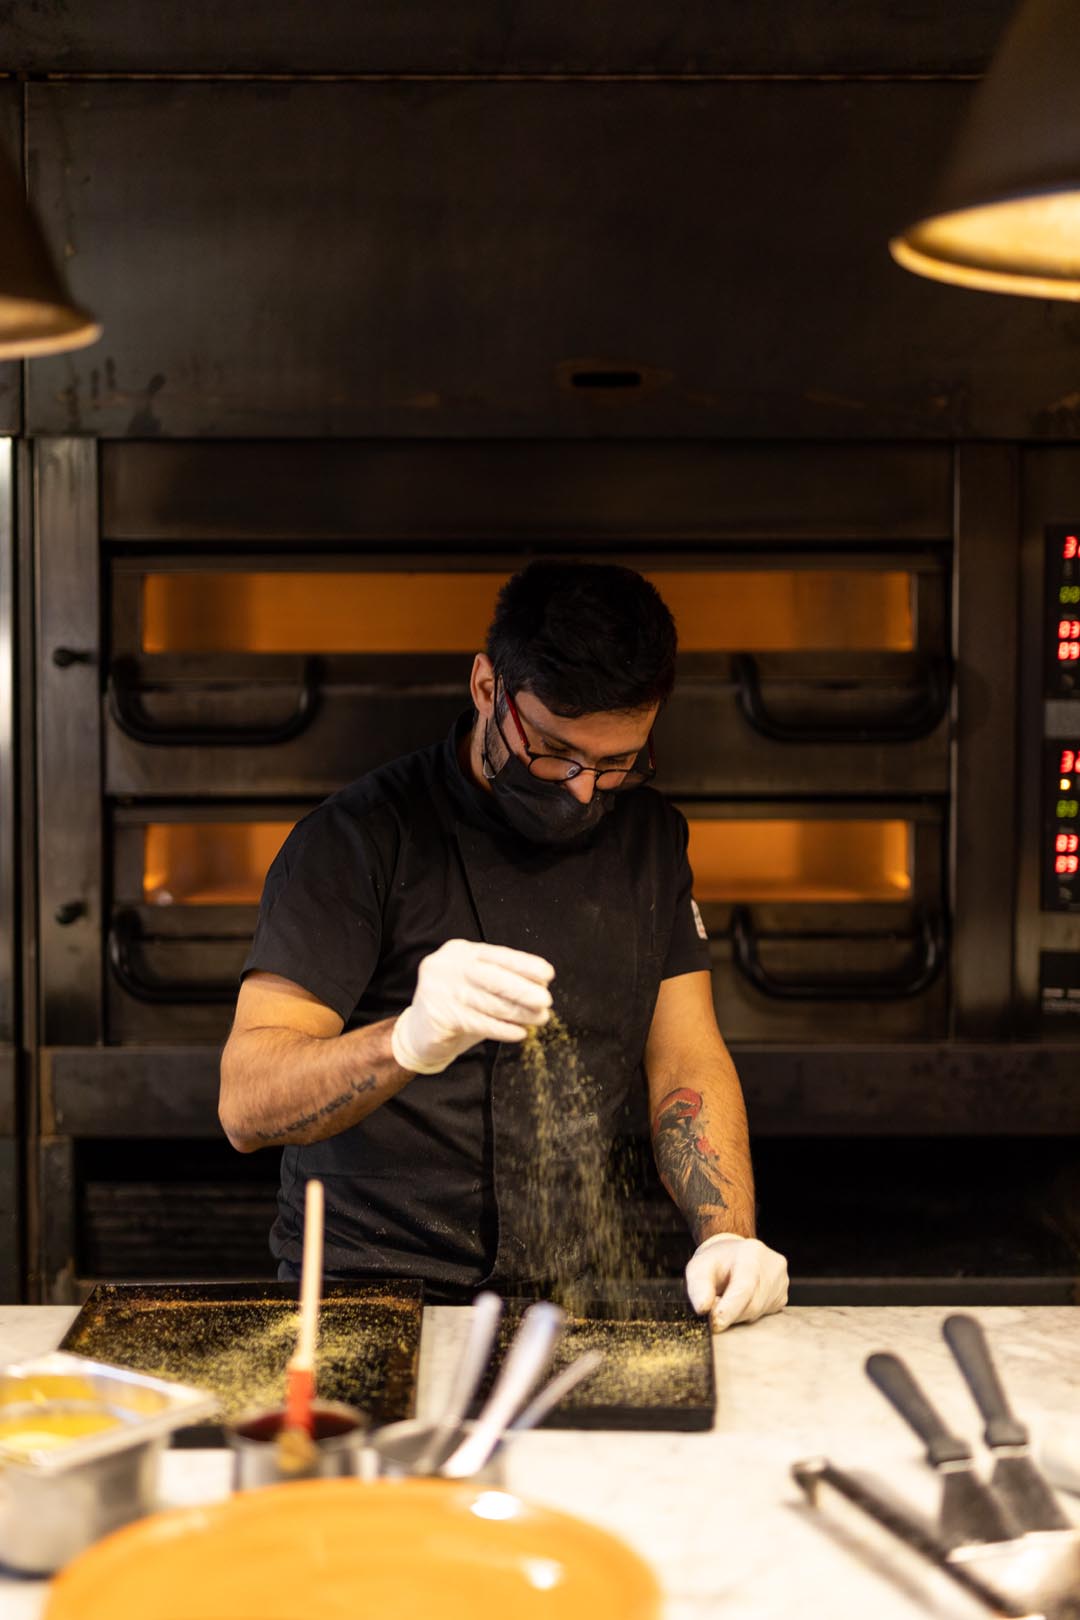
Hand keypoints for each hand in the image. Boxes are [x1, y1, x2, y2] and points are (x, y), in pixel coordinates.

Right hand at [391, 938, 554, 1074]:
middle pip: (492, 977)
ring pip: (488, 1002)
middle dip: (523, 989)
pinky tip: (519, 1032)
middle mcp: (446, 966)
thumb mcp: (477, 984)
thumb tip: (540, 986)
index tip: (548, 974)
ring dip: (519, 1012)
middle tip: (546, 1000)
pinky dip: (503, 1028)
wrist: (418, 1032)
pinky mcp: (437, 1015)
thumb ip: (502, 981)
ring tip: (540, 1018)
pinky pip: (479, 1022)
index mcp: (460, 951)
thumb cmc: (457, 1005)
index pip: (497, 955)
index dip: (524, 964)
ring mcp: (439, 990)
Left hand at [685, 1233, 788, 1331]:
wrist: (733, 1255)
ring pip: (757, 1313)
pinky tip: (742, 1300)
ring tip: (728, 1298)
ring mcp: (782, 1282)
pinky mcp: (783, 1296)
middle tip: (714, 1307)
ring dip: (738, 1314)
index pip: (744, 1288)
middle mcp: (772, 1266)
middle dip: (730, 1313)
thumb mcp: (698, 1268)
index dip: (729, 1309)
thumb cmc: (716, 1262)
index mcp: (751, 1254)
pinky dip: (748, 1313)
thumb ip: (698, 1287)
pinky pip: (764, 1314)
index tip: (715, 1324)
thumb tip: (703, 1309)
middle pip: (751, 1305)